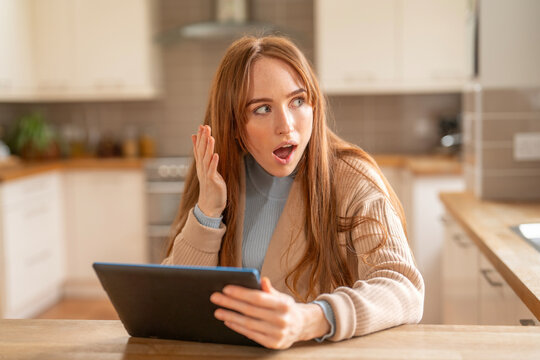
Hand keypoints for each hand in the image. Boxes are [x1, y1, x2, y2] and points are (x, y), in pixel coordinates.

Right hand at [192, 125, 226, 217]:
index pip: (199, 149)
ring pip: (206, 159)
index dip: (200, 137)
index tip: (201, 126)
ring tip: (210, 137)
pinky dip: (213, 163)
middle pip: (202, 151)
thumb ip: (202, 158)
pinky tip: (215, 155)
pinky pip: (212, 171)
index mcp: (201, 165)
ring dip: (208, 148)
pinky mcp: (212, 181)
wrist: (209, 205)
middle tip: (205, 127)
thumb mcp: (205, 170)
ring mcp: (206, 175)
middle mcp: (202, 168)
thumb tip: (199, 149)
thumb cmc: (210, 186)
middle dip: (204, 139)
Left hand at [210, 277, 330, 348]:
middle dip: (230, 303)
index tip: (226, 288)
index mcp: (283, 305)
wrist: (301, 326)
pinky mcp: (272, 344)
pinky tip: (229, 321)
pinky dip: (237, 327)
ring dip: (230, 316)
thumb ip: (269, 290)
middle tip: (215, 297)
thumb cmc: (287, 308)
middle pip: (250, 310)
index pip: (258, 298)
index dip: (240, 293)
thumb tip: (262, 279)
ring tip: (218, 310)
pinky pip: (250, 334)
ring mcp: (277, 333)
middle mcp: (281, 320)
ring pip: (248, 323)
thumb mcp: (282, 296)